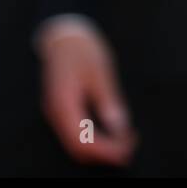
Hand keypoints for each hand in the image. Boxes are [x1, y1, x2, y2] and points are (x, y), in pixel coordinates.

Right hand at [40, 28, 136, 165]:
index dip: (105, 149)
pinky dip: (94, 139)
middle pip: (77, 148)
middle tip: (131, 145)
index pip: (81, 140)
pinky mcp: (61, 111)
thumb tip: (120, 127)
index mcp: (63, 103)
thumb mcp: (100, 72)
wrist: (64, 35)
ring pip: (75, 144)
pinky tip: (112, 133)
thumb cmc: (82, 49)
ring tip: (125, 140)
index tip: (127, 147)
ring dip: (100, 148)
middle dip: (105, 152)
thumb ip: (109, 101)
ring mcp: (56, 114)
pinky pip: (75, 134)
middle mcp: (55, 114)